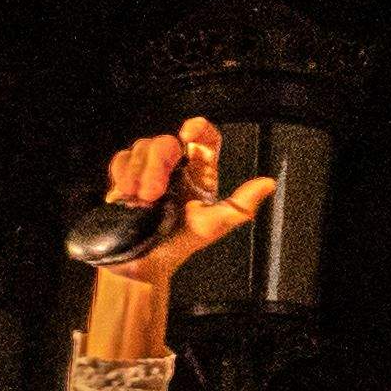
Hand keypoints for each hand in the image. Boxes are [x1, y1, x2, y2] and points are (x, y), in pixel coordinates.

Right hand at [104, 118, 281, 291]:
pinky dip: (123, 174)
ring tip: (140, 201)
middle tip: (153, 193)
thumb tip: (269, 183)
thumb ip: (241, 203)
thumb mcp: (213, 226)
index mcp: (199, 174)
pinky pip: (122, 159)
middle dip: (157, 163)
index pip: (204, 139)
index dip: (198, 128)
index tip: (188, 133)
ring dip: (139, 172)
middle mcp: (175, 168)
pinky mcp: (126, 177)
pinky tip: (127, 194)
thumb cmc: (178, 245)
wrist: (142, 262)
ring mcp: (149, 171)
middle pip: (167, 141)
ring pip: (142, 147)